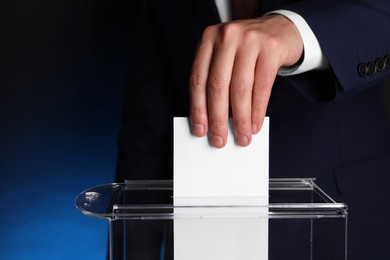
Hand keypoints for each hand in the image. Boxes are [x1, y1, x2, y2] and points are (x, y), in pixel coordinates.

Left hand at [189, 15, 302, 147]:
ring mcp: (250, 40)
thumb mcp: (226, 57)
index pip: (198, 79)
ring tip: (242, 137)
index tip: (200, 130)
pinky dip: (257, 110)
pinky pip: (262, 87)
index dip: (197, 108)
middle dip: (218, 118)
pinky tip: (255, 124)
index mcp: (208, 39)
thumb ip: (216, 80)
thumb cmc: (247, 50)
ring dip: (240, 119)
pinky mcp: (271, 48)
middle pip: (217, 86)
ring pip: (240, 89)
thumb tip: (213, 120)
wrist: (280, 29)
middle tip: (219, 140)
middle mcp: (227, 36)